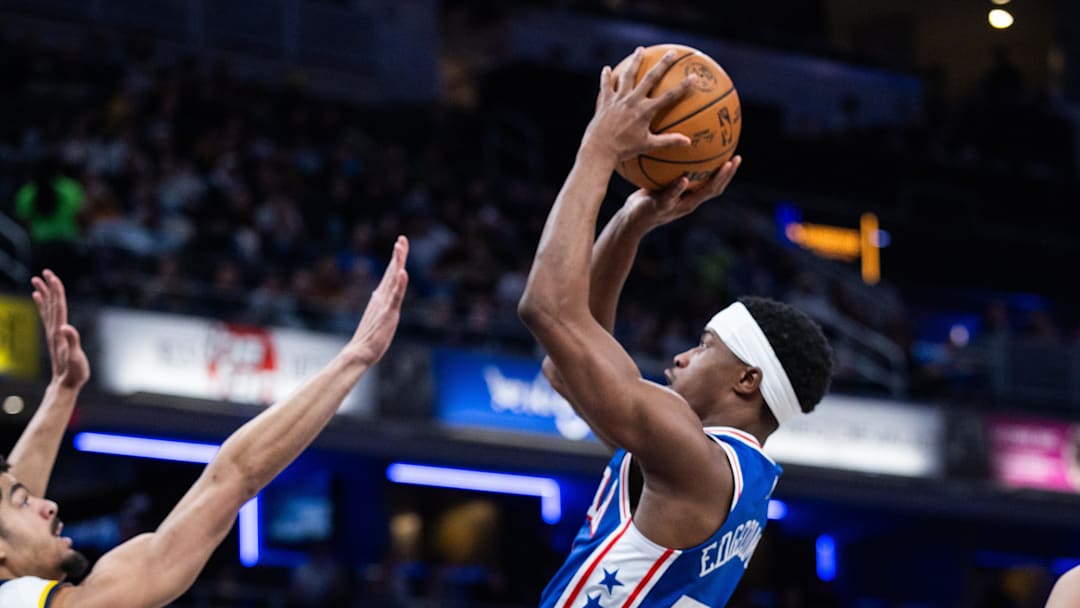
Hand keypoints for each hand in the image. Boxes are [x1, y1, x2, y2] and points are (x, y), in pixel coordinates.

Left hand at [31, 269, 89, 388]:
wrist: (64, 384)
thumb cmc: (73, 373)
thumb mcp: (76, 358)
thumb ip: (72, 342)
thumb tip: (66, 327)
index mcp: (59, 332)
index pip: (58, 306)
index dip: (56, 291)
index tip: (52, 276)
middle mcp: (54, 330)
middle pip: (51, 304)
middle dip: (48, 288)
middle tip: (45, 272)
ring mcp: (53, 334)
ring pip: (47, 309)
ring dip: (44, 294)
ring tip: (37, 281)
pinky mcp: (54, 338)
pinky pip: (47, 317)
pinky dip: (43, 306)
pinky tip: (39, 299)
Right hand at [346, 236, 408, 365]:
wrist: (360, 352)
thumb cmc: (369, 337)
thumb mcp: (376, 315)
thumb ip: (378, 302)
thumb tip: (377, 292)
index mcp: (381, 297)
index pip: (390, 274)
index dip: (396, 259)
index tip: (400, 244)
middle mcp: (382, 297)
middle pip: (392, 271)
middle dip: (398, 254)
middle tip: (402, 238)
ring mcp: (385, 304)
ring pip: (393, 279)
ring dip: (397, 262)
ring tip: (400, 247)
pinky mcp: (388, 313)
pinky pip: (395, 296)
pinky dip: (399, 284)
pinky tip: (403, 273)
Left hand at [583, 47, 695, 162]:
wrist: (599, 150)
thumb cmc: (624, 150)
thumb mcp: (648, 146)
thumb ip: (668, 141)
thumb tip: (688, 142)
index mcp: (645, 111)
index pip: (669, 96)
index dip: (683, 86)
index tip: (694, 76)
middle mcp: (633, 101)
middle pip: (650, 78)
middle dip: (662, 64)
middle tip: (672, 52)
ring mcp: (618, 99)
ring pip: (628, 75)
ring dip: (635, 61)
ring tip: (640, 50)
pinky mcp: (605, 101)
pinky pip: (606, 85)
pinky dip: (607, 77)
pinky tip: (607, 69)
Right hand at [625, 155, 742, 229]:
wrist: (632, 219)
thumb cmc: (644, 213)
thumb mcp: (657, 203)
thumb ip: (671, 193)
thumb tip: (685, 179)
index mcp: (689, 203)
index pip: (712, 189)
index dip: (723, 177)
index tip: (731, 162)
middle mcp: (690, 199)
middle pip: (715, 186)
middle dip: (727, 173)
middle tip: (736, 156)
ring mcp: (683, 195)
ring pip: (705, 182)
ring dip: (716, 170)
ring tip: (722, 153)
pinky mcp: (674, 190)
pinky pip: (689, 176)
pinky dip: (695, 165)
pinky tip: (691, 151)